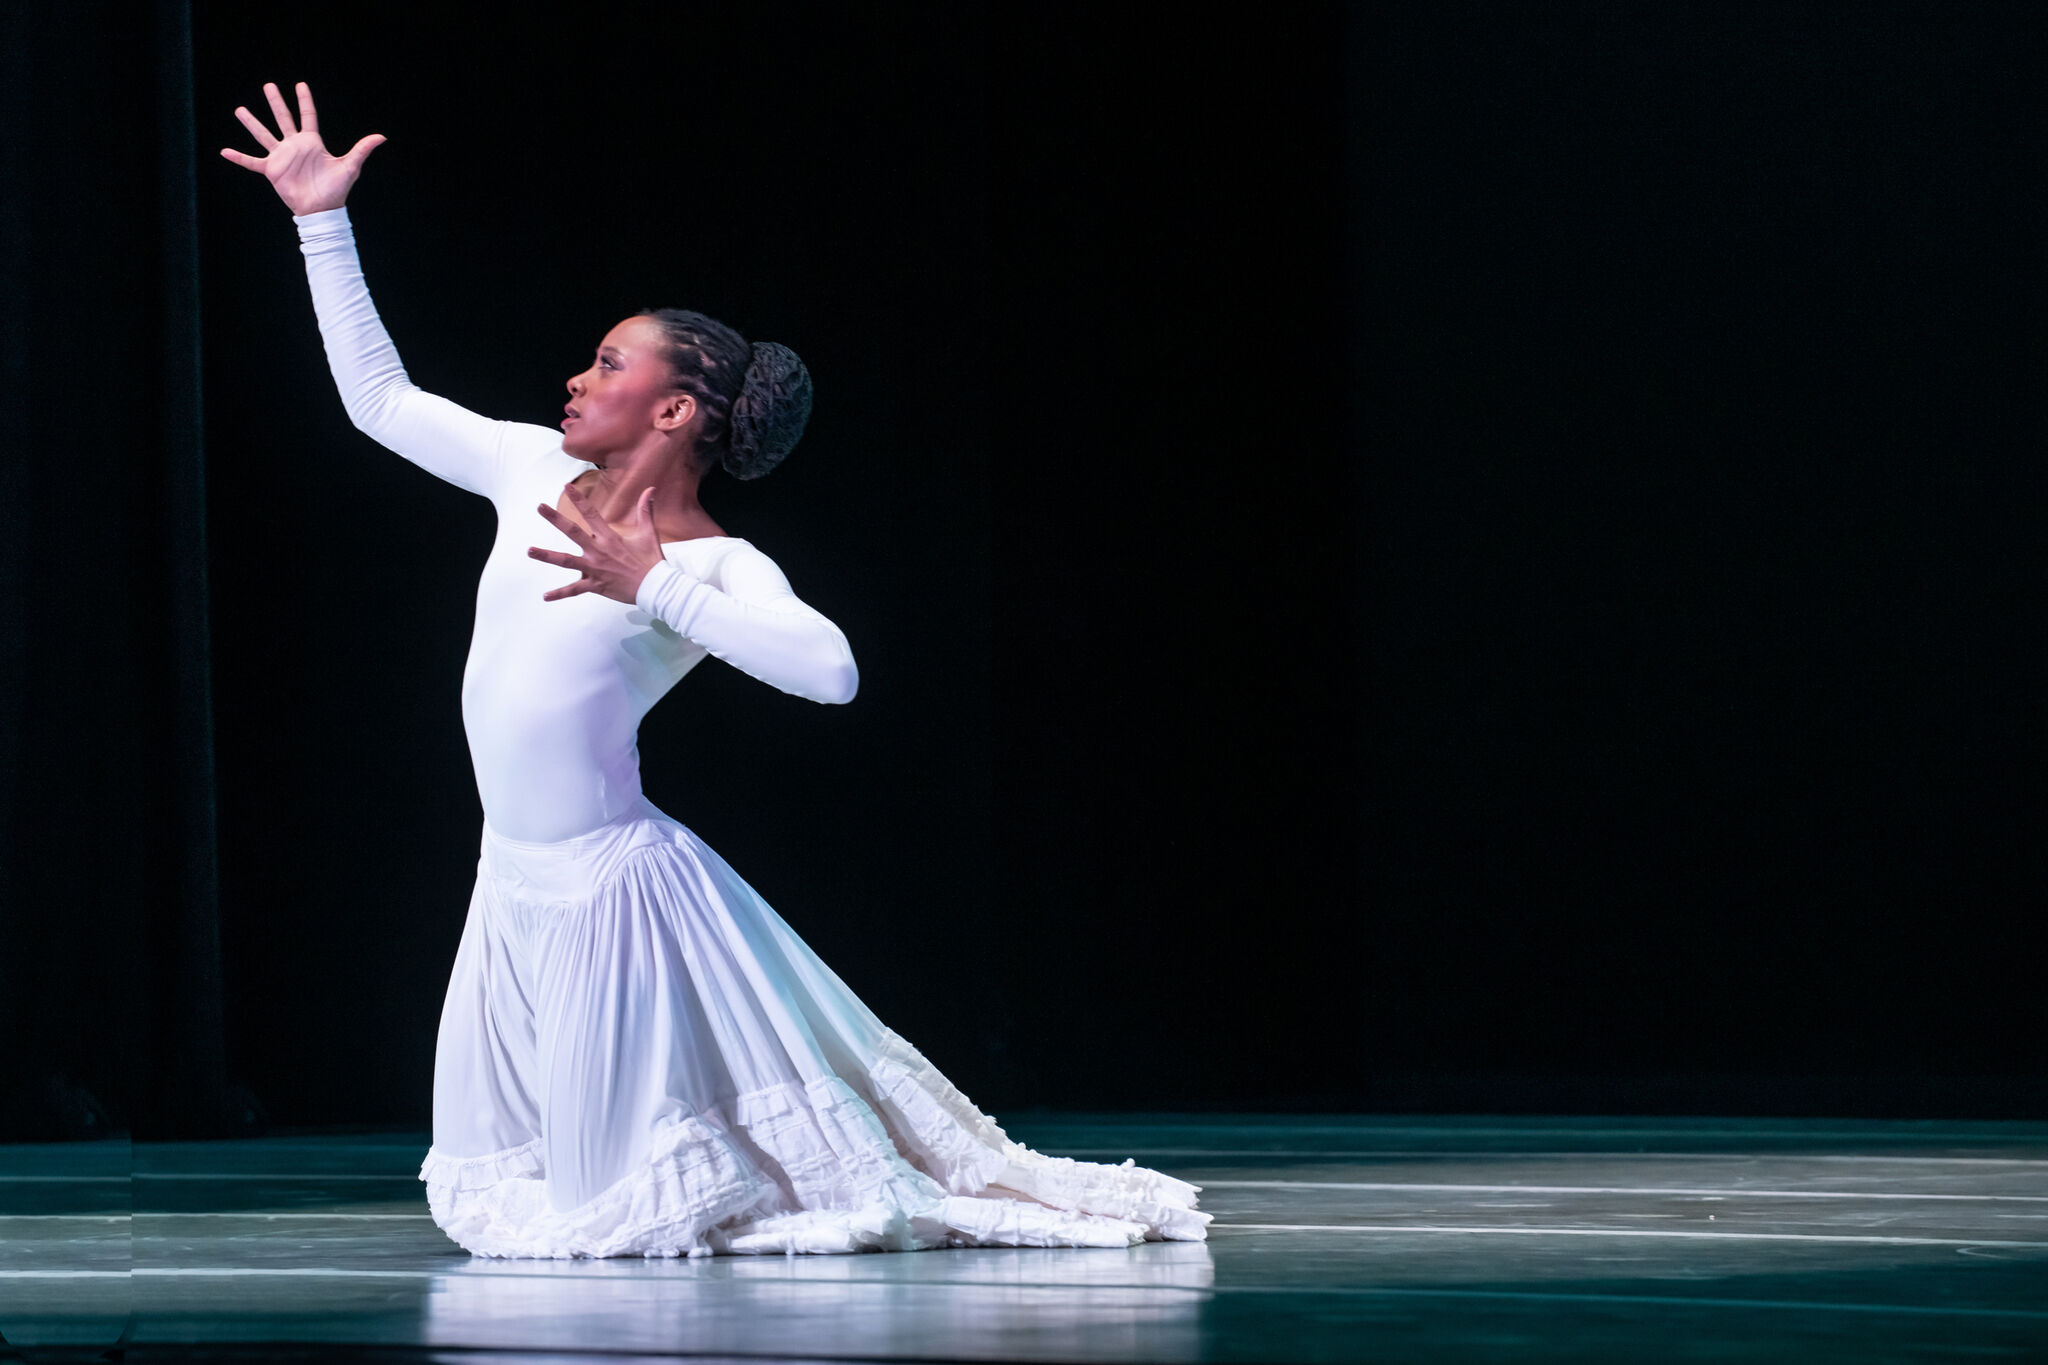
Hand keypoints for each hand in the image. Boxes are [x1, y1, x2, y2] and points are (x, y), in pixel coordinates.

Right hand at [219, 81, 384, 215]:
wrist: (322, 209)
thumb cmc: (336, 189)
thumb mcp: (350, 166)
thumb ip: (362, 149)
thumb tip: (381, 137)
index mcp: (312, 142)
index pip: (308, 116)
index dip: (305, 101)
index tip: (300, 85)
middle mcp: (295, 146)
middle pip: (283, 118)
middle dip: (276, 102)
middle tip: (268, 85)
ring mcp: (282, 157)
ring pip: (264, 135)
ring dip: (252, 123)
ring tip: (239, 109)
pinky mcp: (272, 170)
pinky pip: (252, 162)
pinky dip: (239, 157)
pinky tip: (224, 151)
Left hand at [529, 484, 664, 604]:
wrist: (655, 587)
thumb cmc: (651, 561)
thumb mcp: (649, 534)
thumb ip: (646, 511)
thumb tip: (650, 490)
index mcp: (610, 538)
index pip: (591, 514)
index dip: (579, 499)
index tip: (567, 486)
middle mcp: (598, 551)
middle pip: (572, 532)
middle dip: (555, 519)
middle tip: (539, 507)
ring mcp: (594, 569)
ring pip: (566, 561)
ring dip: (547, 555)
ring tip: (530, 551)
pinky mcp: (595, 585)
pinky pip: (574, 590)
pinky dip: (560, 593)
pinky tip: (545, 597)